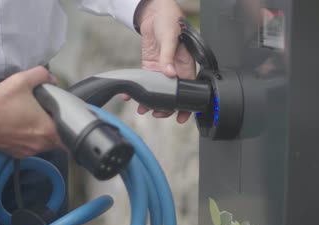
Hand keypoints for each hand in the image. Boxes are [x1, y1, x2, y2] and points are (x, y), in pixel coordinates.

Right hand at [0, 66, 65, 157]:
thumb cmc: (0, 101)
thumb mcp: (22, 80)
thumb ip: (42, 75)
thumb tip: (53, 79)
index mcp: (48, 130)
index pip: (71, 134)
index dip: (71, 124)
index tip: (67, 116)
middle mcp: (41, 145)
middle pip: (58, 138)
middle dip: (55, 126)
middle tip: (48, 112)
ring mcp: (29, 151)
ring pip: (45, 143)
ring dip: (43, 133)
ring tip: (33, 118)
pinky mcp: (17, 154)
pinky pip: (31, 147)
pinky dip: (30, 138)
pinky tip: (22, 126)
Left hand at [130, 0, 195, 122]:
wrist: (154, 12)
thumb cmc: (170, 20)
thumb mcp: (170, 37)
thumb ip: (169, 56)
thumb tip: (170, 73)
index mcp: (186, 64)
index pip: (188, 89)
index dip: (186, 104)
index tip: (182, 117)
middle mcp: (175, 69)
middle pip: (172, 94)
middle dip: (166, 107)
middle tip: (157, 113)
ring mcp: (162, 69)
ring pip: (158, 91)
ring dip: (151, 101)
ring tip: (143, 109)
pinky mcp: (150, 66)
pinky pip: (146, 81)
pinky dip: (138, 89)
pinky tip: (130, 96)